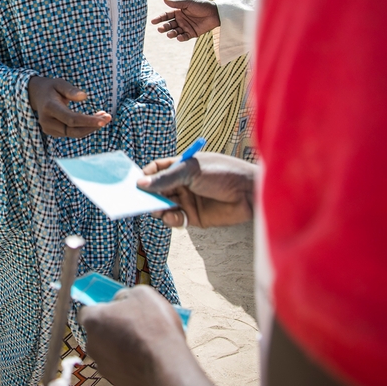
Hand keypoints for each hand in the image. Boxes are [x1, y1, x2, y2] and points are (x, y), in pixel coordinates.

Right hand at [27, 76, 110, 137]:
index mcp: (49, 108)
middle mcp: (47, 121)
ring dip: (90, 127)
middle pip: (74, 130)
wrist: (36, 95)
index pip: (71, 119)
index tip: (104, 120)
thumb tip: (84, 97)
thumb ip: (71, 90)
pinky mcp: (53, 132)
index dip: (88, 121)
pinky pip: (71, 133)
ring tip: (104, 116)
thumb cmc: (51, 88)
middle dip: (92, 126)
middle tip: (108, 117)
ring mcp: (49, 129)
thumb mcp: (59, 83)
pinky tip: (94, 120)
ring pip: (74, 134)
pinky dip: (84, 128)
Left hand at [80, 286, 210, 385]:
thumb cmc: (154, 326)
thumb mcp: (142, 294)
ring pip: (107, 349)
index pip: (87, 310)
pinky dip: (127, 360)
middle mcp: (91, 343)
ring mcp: (102, 364)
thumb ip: (124, 295)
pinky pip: (118, 365)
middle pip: (98, 331)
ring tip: (143, 342)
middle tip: (134, 325)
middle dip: (112, 327)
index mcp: (93, 319)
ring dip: (120, 344)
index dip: (104, 308)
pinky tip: (144, 357)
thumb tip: (119, 301)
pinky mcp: (114, 379)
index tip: (119, 309)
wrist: (167, 367)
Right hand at [138, 153, 255, 228]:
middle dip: (147, 195)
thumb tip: (140, 184)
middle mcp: (182, 183)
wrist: (250, 192)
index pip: (157, 169)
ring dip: (157, 208)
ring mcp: (188, 200)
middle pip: (157, 189)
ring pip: (163, 206)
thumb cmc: (223, 173)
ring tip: (156, 209)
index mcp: (181, 166)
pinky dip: (170, 219)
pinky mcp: (194, 217)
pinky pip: (175, 219)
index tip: (136, 183)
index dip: (146, 175)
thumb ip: (166, 178)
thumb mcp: (191, 171)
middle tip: (136, 200)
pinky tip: (173, 216)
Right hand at [151, 0, 219, 41]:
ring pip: (175, 31)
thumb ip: (176, 3)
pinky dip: (181, 38)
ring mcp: (186, 27)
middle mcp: (181, 20)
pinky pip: (184, 37)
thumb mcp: (188, 3)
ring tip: (170, 34)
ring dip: (171, 33)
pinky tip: (179, 37)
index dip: (159, 18)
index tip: (153, 21)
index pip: (166, 15)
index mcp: (178, 11)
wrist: (215, 13)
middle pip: (169, 25)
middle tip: (160, 29)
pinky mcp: (192, 33)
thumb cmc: (201, 5)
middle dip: (164, 27)